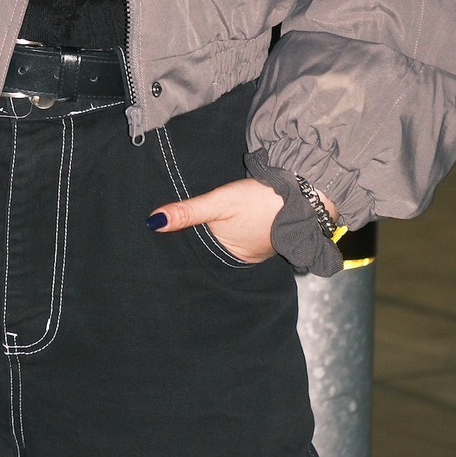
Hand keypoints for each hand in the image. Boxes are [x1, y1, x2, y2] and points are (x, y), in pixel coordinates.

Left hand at [147, 177, 286, 263]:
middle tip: (177, 227)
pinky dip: (232, 234)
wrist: (303, 196)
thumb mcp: (220, 202)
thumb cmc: (260, 199)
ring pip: (226, 246)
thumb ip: (188, 212)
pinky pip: (242, 241)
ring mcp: (254, 253)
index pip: (195, 254)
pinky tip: (227, 223)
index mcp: (226, 255)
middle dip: (197, 242)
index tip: (161, 237)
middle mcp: (240, 260)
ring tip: (199, 226)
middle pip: (210, 252)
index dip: (180, 243)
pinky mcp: (264, 242)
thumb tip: (152, 222)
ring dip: (216, 238)